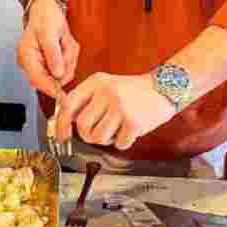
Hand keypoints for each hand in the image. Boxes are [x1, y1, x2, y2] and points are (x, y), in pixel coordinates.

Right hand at [17, 0, 78, 97]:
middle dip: (65, 66)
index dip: (51, 89)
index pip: (37, 80)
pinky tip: (65, 45)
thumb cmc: (44, 18)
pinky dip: (69, 58)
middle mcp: (30, 63)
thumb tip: (58, 75)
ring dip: (69, 60)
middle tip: (67, 47)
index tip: (63, 96)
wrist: (46, 10)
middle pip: (51, 79)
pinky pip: (64, 68)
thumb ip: (53, 55)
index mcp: (26, 57)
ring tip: (65, 43)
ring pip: (61, 74)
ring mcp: (40, 64)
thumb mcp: (50, 34)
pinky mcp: (48, 63)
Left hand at [53, 71, 175, 150]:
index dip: (61, 124)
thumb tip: (64, 121)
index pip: (69, 105)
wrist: (165, 88)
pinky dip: (122, 142)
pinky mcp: (134, 122)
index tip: (61, 136)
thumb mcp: (105, 85)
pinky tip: (129, 130)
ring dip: (106, 139)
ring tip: (116, 128)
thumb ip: (86, 100)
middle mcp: (106, 93)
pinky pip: (118, 144)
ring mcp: (120, 107)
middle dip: (87, 135)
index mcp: (95, 82)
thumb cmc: (132, 91)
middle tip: (97, 132)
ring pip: (98, 138)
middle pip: (82, 126)